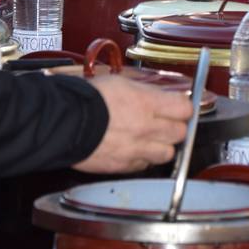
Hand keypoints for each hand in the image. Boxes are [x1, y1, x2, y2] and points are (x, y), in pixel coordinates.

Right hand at [71, 75, 193, 173]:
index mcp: (147, 104)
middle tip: (165, 122)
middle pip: (180, 133)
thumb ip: (144, 92)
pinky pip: (144, 166)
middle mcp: (146, 128)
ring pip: (167, 154)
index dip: (183, 107)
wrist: (63, 122)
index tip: (179, 107)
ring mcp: (136, 149)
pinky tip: (133, 149)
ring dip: (162, 146)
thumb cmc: (86, 98)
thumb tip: (156, 96)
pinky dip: (142, 159)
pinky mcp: (123, 166)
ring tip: (150, 138)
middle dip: (175, 127)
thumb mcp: (119, 82)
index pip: (185, 109)